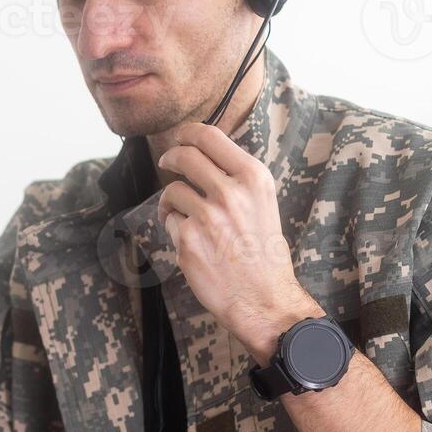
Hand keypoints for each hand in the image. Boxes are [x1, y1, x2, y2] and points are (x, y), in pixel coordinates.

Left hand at [156, 122, 321, 364]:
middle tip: (168, 162)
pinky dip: (175, 229)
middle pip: (184, 156)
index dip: (188, 134)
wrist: (263, 297)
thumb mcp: (262, 203)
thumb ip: (235, 178)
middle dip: (171, 157)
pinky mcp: (188, 239)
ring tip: (184, 215)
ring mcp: (207, 216)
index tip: (181, 139)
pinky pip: (170, 222)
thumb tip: (203, 155)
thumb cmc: (263, 252)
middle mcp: (231, 192)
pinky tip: (192, 241)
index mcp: (253, 178)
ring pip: (172, 191)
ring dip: (172, 201)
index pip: (210, 137)